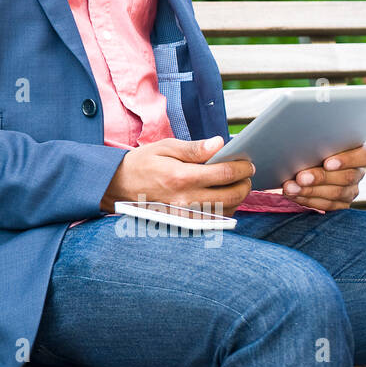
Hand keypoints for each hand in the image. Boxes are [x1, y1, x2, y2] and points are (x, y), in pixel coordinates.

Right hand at [100, 136, 255, 216]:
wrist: (118, 186)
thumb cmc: (142, 163)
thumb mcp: (165, 147)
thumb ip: (194, 148)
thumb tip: (220, 143)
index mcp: (182, 177)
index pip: (225, 174)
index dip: (242, 167)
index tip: (247, 162)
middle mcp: (185, 199)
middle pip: (232, 196)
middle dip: (245, 184)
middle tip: (246, 174)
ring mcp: (185, 215)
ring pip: (227, 211)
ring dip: (237, 198)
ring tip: (236, 184)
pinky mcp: (184, 223)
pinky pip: (214, 221)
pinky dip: (225, 210)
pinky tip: (223, 198)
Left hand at [280, 144, 365, 210]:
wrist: (308, 162)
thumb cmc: (315, 147)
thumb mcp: (320, 142)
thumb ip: (319, 143)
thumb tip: (300, 142)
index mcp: (359, 154)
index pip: (363, 156)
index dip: (346, 160)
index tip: (327, 163)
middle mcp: (358, 173)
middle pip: (346, 177)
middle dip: (320, 177)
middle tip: (300, 177)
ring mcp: (351, 190)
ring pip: (335, 193)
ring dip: (309, 191)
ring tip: (290, 187)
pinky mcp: (341, 204)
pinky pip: (327, 205)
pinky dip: (307, 200)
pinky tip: (293, 195)